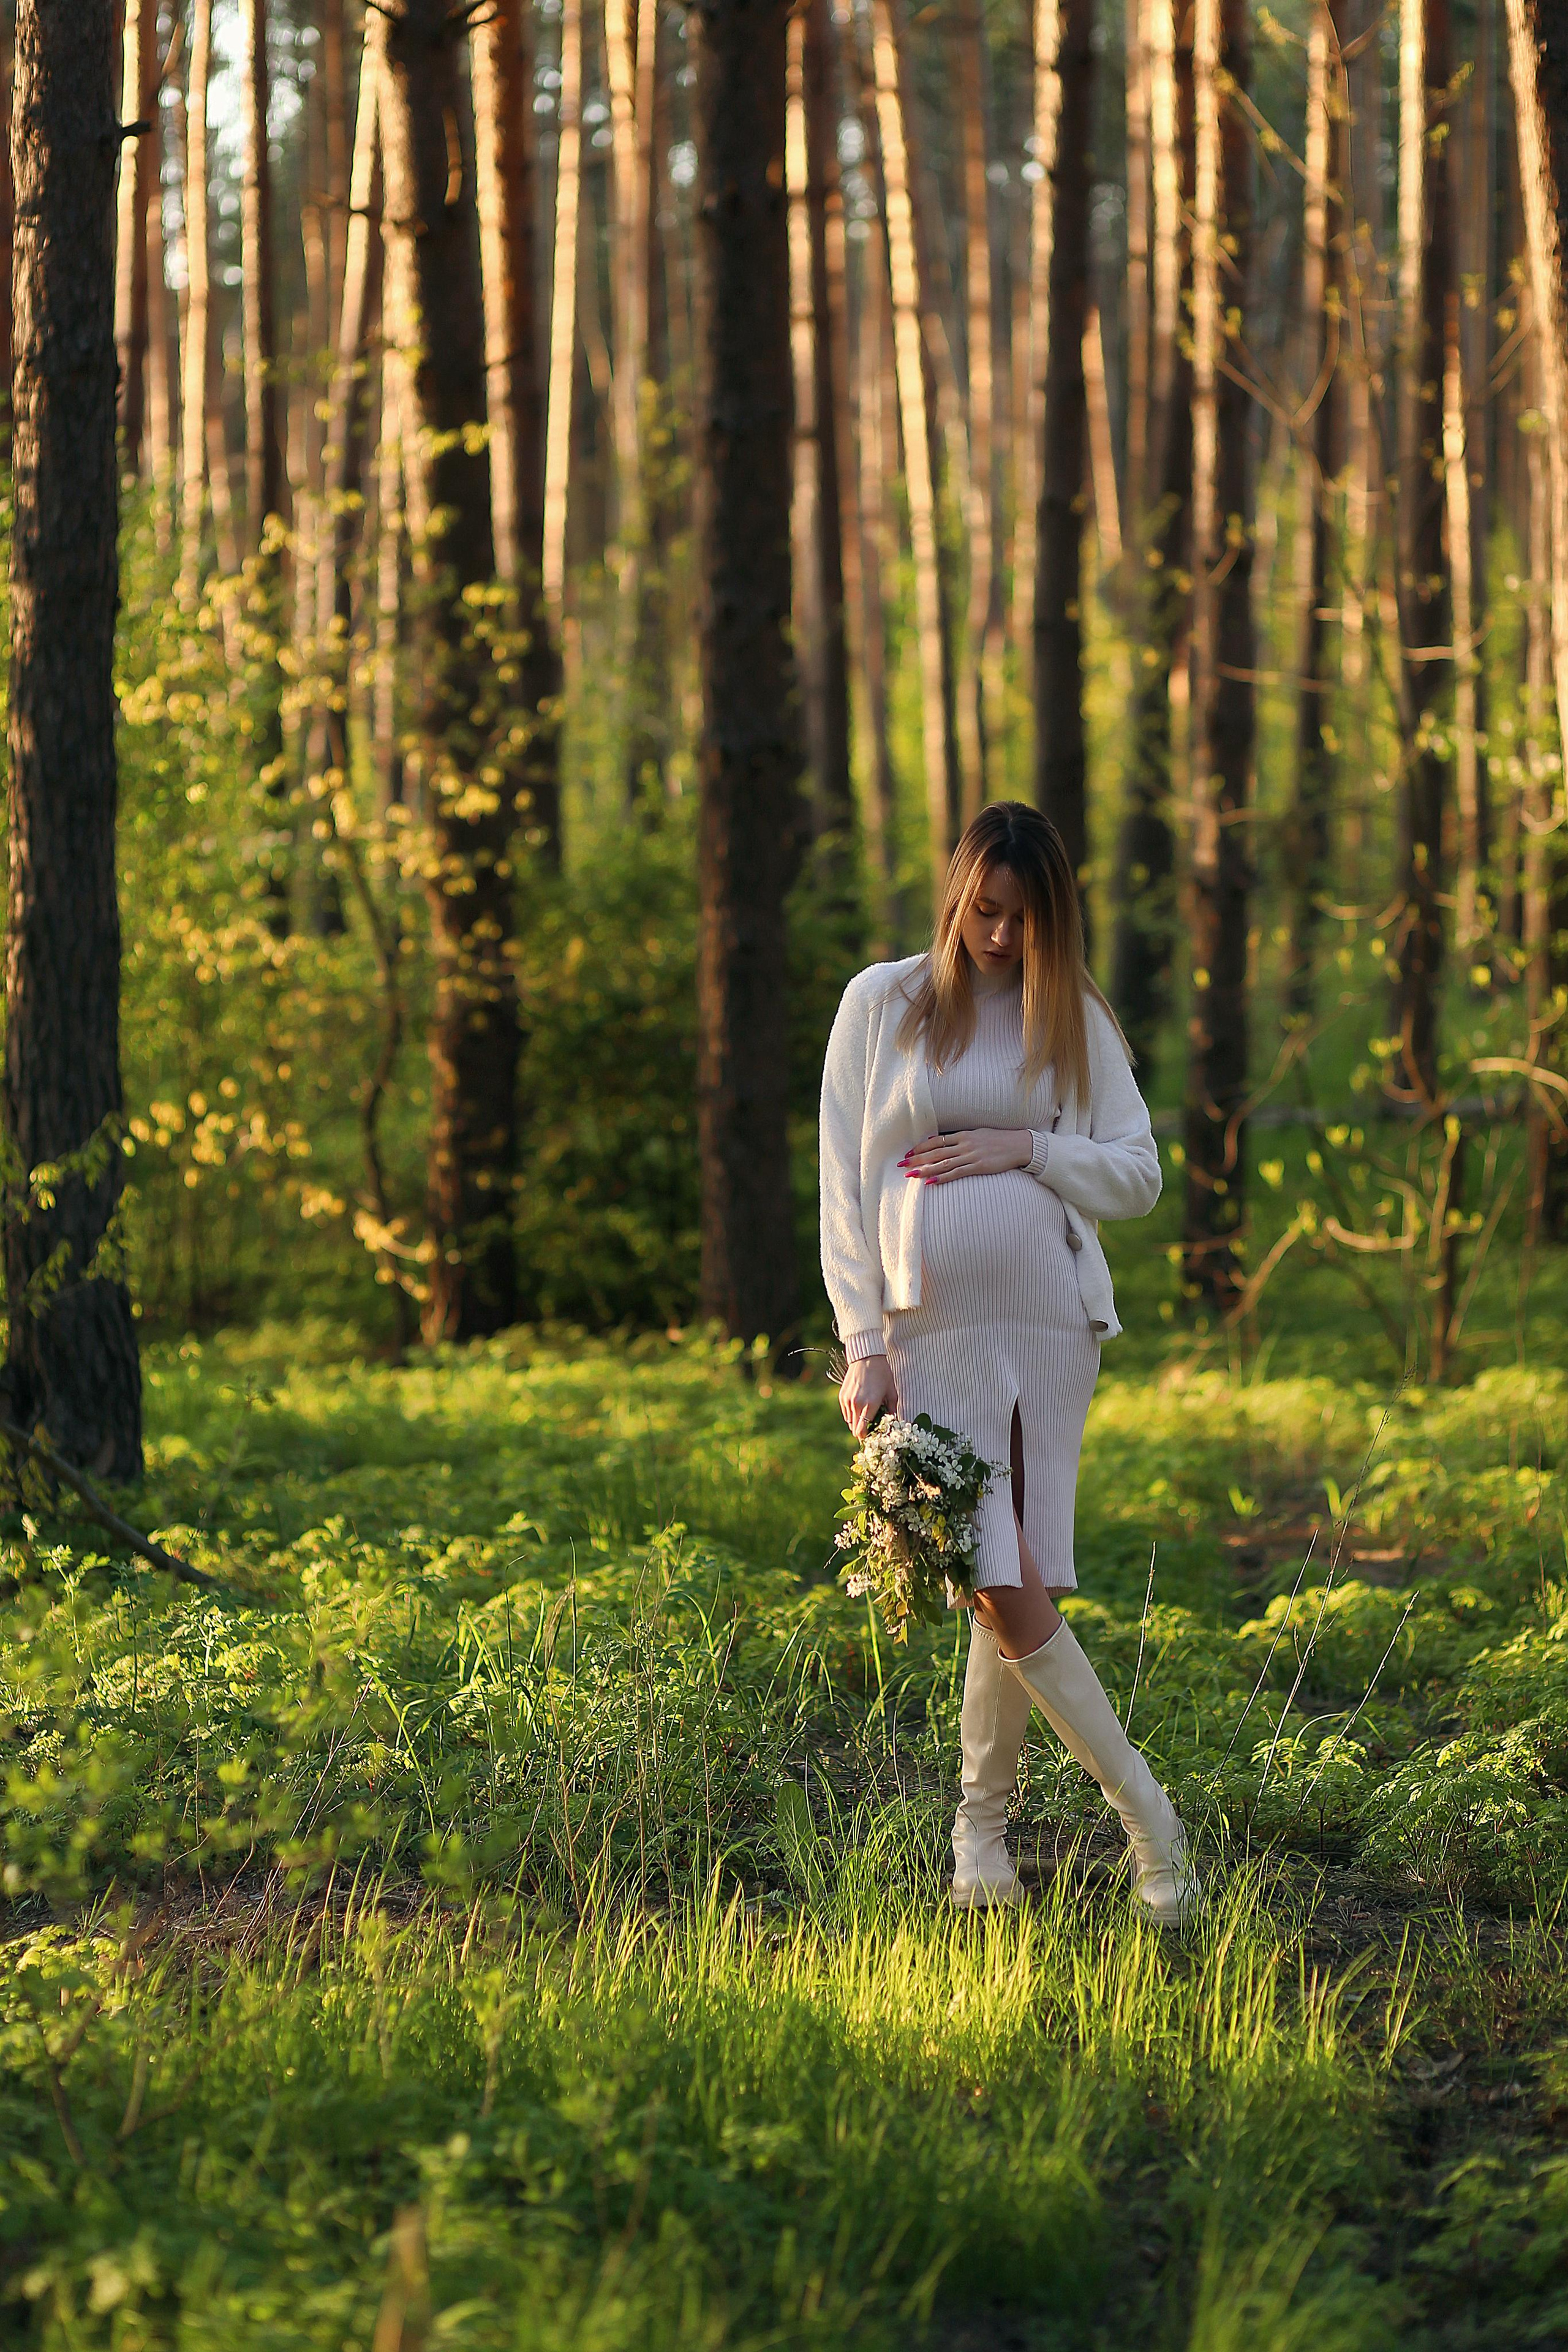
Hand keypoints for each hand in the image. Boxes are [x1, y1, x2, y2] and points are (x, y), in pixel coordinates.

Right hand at [838, 1353, 896, 1437]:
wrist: (867, 1357)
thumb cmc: (882, 1374)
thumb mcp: (891, 1392)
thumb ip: (892, 1410)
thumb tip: (893, 1423)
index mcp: (870, 1405)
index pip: (861, 1431)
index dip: (865, 1437)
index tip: (872, 1437)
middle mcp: (856, 1404)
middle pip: (854, 1429)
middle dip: (862, 1432)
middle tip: (871, 1429)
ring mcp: (847, 1401)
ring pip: (850, 1422)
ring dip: (857, 1423)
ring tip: (866, 1416)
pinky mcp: (842, 1396)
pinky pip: (846, 1413)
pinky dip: (852, 1415)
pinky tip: (860, 1408)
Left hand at [899, 1128, 1032, 1184]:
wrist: (1020, 1145)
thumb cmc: (1000, 1140)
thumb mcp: (979, 1134)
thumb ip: (963, 1139)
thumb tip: (946, 1142)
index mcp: (964, 1135)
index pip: (937, 1140)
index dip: (921, 1147)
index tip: (909, 1152)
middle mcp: (965, 1144)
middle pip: (935, 1152)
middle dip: (917, 1158)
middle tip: (902, 1164)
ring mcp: (971, 1155)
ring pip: (943, 1163)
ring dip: (925, 1169)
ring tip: (911, 1175)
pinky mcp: (978, 1166)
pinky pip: (956, 1173)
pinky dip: (942, 1177)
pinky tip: (931, 1182)